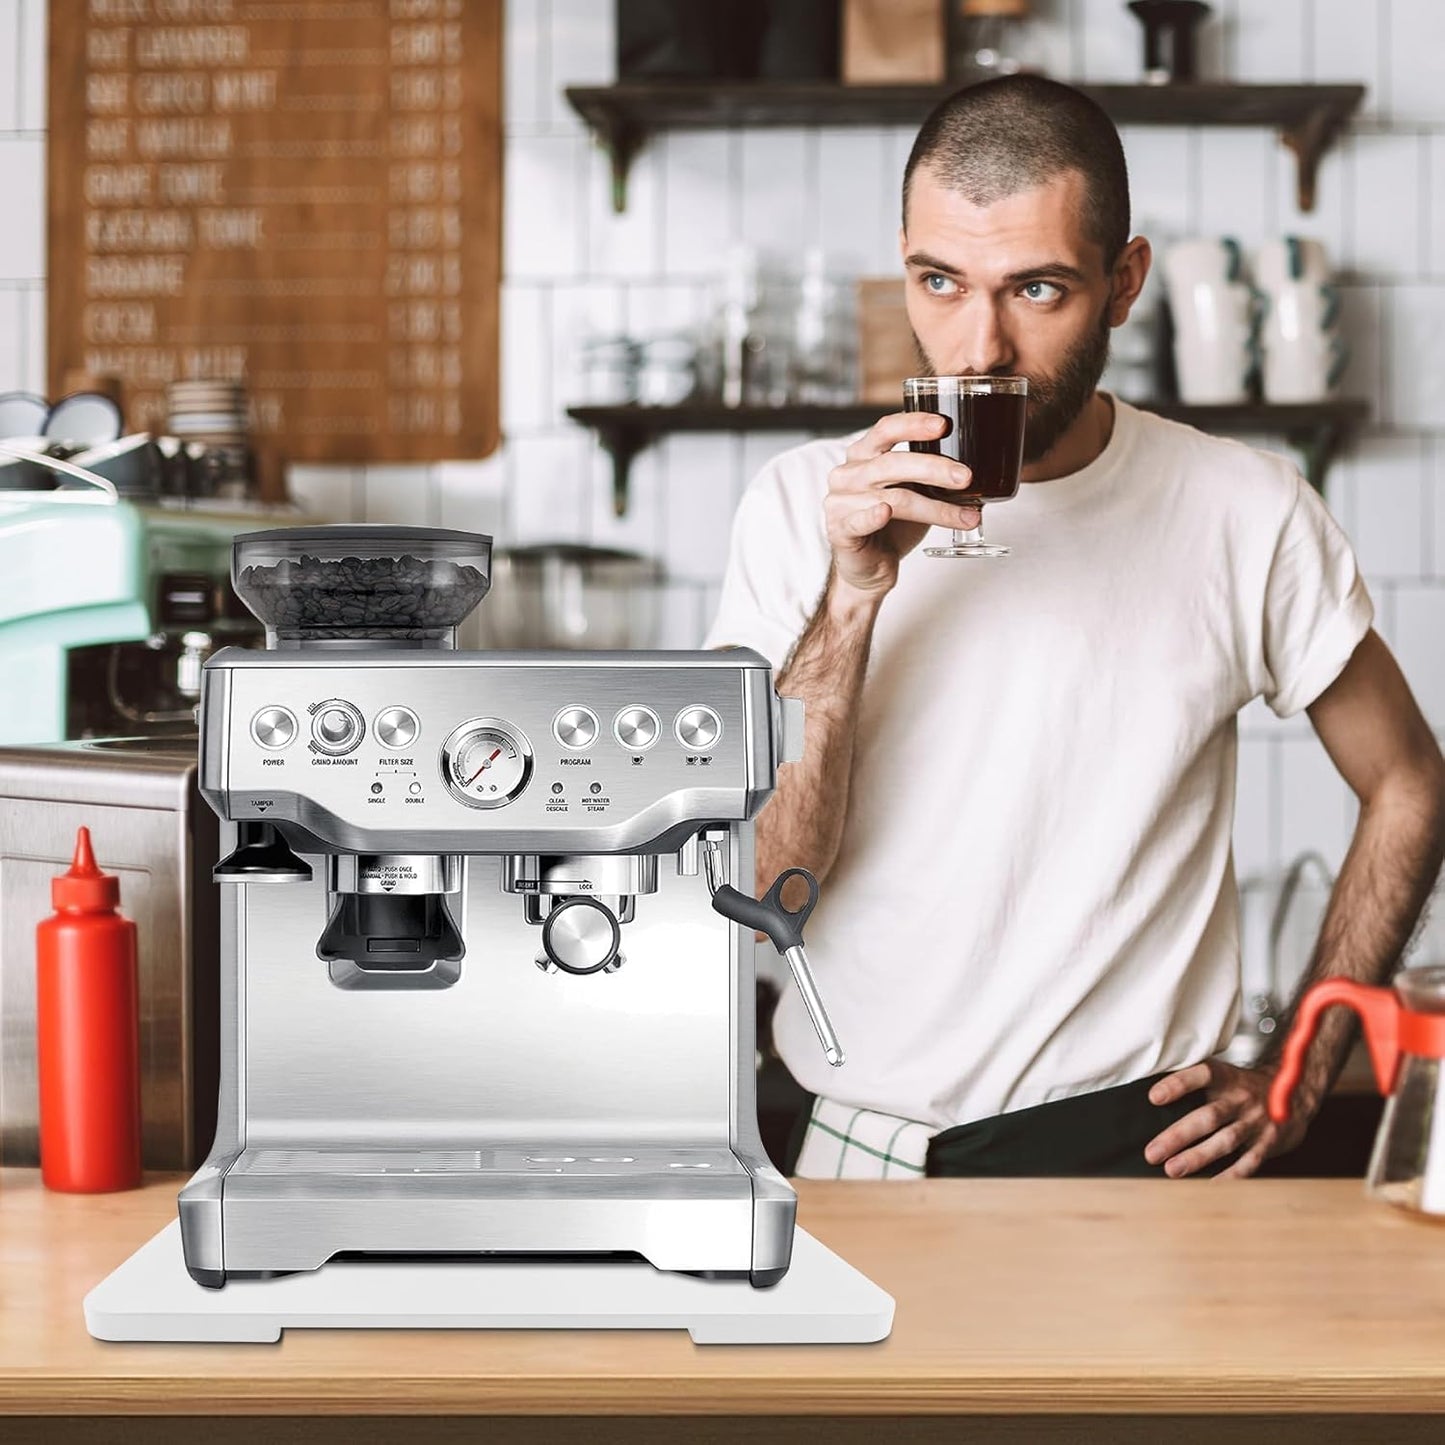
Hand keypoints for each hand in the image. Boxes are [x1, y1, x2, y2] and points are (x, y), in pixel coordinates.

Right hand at [824, 412, 982, 598]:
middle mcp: (848, 474)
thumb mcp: (913, 492)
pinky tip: (885, 513)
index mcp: (864, 455)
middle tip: (965, 476)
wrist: (869, 568)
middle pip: (892, 463)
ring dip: (933, 507)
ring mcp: (840, 501)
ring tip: (964, 515)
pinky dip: (873, 516)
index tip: (943, 425)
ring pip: (892, 497)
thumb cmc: (891, 527)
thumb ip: (929, 476)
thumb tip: (977, 469)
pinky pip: (858, 520)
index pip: (886, 429)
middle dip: (933, 468)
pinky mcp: (839, 530)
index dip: (914, 424)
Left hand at [1144, 1059, 1314, 1178]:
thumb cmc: (1242, 1087)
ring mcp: (1256, 1122)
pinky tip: (1208, 1186)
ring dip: (1198, 1157)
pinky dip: (1229, 1176)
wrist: (1295, 1093)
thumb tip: (1150, 1097)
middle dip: (1178, 1136)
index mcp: (1227, 1077)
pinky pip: (1248, 1162)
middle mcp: (1241, 1099)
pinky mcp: (1268, 1143)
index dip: (1178, 1084)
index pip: (1202, 1074)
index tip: (1154, 1098)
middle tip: (1152, 1153)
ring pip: (1225, 1141)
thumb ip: (1195, 1082)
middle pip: (1208, 1116)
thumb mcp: (1224, 1075)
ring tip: (1172, 1170)